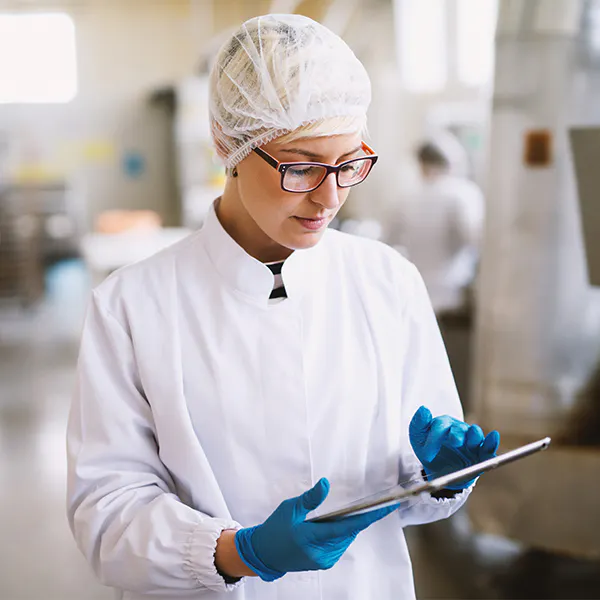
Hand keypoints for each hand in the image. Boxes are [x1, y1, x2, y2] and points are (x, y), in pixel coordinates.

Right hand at [234, 478, 396, 581]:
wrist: (264, 554)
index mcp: (312, 538)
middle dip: (355, 517)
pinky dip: (340, 533)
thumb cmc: (275, 529)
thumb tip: (325, 483)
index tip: (387, 508)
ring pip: (345, 538)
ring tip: (335, 514)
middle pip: (349, 532)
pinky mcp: (324, 562)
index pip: (348, 527)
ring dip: (346, 525)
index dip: (369, 517)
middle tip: (358, 503)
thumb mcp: (290, 508)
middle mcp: (322, 553)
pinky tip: (331, 525)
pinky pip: (339, 544)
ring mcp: (324, 560)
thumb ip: (310, 498)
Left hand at [409, 405, 499, 490]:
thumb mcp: (418, 438)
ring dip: (475, 435)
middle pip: (459, 429)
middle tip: (455, 441)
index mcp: (444, 424)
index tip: (426, 454)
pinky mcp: (481, 453)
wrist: (440, 472)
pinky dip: (491, 442)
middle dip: (457, 434)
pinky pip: (488, 447)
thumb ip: (418, 424)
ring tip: (473, 438)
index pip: (440, 426)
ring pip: (475, 435)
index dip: (434, 439)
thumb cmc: (429, 450)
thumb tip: (423, 409)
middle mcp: (459, 430)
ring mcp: (471, 441)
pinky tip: (493, 437)